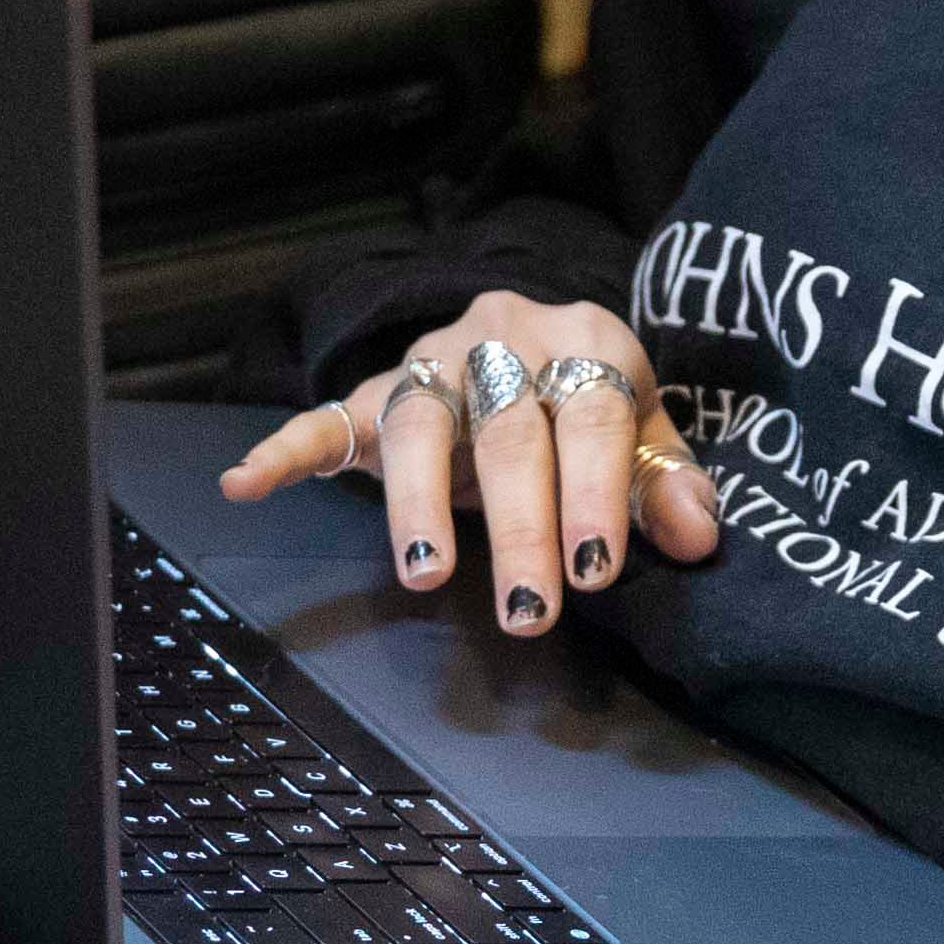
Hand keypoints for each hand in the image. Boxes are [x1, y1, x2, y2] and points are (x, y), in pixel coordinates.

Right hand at [213, 290, 721, 636]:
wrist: (531, 333)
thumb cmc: (591, 403)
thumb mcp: (643, 432)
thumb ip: (665, 482)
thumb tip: (698, 536)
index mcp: (584, 337)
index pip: (590, 414)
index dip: (593, 492)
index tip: (595, 570)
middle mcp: (503, 335)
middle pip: (508, 431)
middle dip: (519, 526)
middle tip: (527, 609)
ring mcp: (432, 360)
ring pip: (418, 423)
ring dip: (417, 504)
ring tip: (423, 574)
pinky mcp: (376, 389)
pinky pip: (324, 417)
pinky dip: (282, 451)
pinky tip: (244, 482)